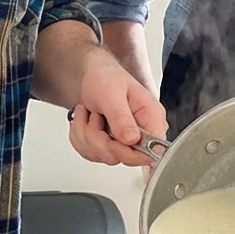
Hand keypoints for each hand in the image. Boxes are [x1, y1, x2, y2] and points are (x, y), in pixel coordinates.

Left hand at [68, 47, 167, 166]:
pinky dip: (81, 138)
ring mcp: (127, 142)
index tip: (112, 139)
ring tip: (91, 115)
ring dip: (87, 136)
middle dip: (100, 140)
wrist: (93, 75)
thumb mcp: (111, 94)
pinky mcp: (111, 146)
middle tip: (95, 117)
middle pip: (125, 157)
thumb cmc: (106, 78)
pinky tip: (87, 122)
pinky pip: (92, 154)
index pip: (153, 151)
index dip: (130, 152)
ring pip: (105, 156)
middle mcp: (143, 133)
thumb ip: (121, 118)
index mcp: (152, 118)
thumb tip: (132, 139)